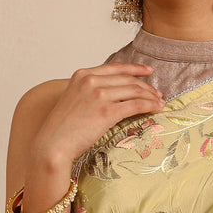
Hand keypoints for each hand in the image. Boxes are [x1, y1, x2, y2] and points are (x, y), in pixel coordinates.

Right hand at [31, 62, 164, 168]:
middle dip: (146, 86)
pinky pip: (135, 104)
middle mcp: (90, 80)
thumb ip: (89, 92)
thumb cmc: (62, 128)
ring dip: (150, 96)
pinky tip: (156, 108)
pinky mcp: (107, 111)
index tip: (148, 72)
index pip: (115, 68)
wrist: (53, 144)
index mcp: (82, 75)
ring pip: (134, 90)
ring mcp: (99, 94)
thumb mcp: (74, 100)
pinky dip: (149, 105)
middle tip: (157, 94)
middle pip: (127, 79)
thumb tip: (112, 94)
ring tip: (159, 102)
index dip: (134, 69)